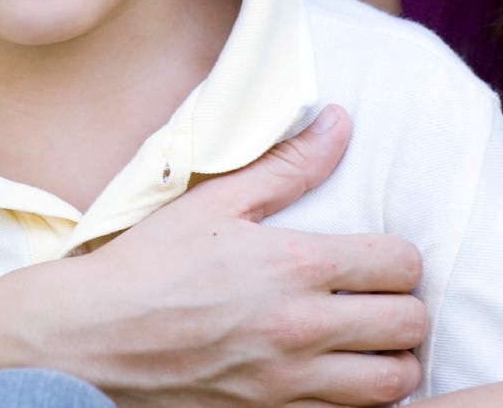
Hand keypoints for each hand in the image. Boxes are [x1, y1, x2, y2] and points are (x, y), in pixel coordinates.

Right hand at [38, 106, 425, 406]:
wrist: (91, 339)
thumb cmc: (149, 266)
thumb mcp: (213, 203)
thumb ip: (286, 166)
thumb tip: (340, 123)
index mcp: (294, 265)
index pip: (401, 264)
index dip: (400, 258)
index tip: (378, 258)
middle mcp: (302, 327)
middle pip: (410, 325)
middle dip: (405, 308)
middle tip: (378, 299)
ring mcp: (291, 383)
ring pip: (395, 383)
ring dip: (393, 360)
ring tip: (369, 343)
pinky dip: (358, 399)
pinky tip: (337, 377)